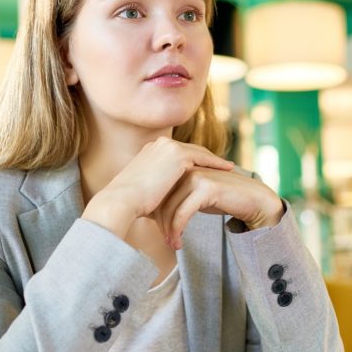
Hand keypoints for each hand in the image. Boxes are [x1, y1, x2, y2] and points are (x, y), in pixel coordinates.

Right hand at [82, 137, 233, 238]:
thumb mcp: (148, 194)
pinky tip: (228, 168)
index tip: (204, 168)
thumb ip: (160, 192)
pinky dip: (216, 162)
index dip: (193, 162)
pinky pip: (203, 157)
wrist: (122, 201)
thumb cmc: (132, 206)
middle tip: (223, 165)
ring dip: (214, 159)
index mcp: (149, 152)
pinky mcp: (177, 154)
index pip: (177, 154)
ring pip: (198, 152)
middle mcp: (158, 144)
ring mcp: (168, 146)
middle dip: (207, 158)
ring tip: (229, 167)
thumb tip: (168, 207)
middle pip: (190, 150)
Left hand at [154, 165, 283, 249]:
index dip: (157, 214)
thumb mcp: (197, 197)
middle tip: (166, 241)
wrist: (255, 200)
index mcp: (183, 167)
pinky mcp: (206, 187)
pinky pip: (183, 212)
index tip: (160, 232)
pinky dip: (178, 230)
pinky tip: (179, 242)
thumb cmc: (225, 199)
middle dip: (161, 224)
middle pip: (163, 199)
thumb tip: (156, 213)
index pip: (160, 192)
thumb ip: (179, 198)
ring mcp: (197, 176)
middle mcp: (188, 169)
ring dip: (169, 230)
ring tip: (172, 245)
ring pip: (171, 207)